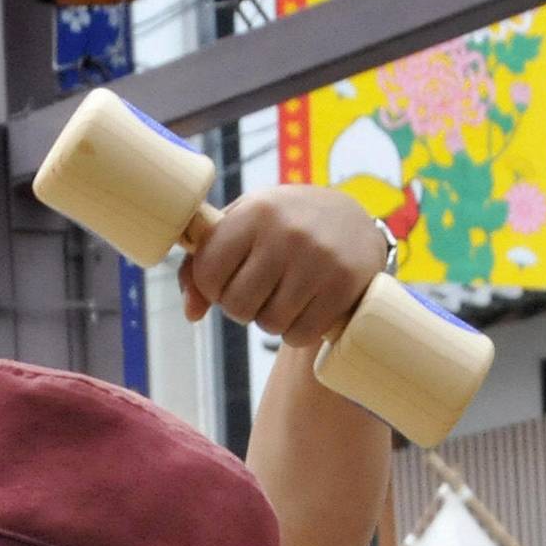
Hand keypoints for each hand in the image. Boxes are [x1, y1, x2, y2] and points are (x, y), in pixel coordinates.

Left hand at [182, 186, 392, 347]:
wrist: (353, 220)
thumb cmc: (282, 226)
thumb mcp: (242, 226)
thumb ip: (204, 263)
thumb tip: (192, 313)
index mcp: (255, 211)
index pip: (208, 272)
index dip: (212, 287)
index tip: (228, 279)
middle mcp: (286, 233)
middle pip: (237, 306)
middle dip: (242, 307)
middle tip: (259, 292)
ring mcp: (318, 260)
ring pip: (270, 324)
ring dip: (271, 321)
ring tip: (284, 297)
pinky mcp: (343, 285)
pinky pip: (301, 334)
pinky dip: (297, 332)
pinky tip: (305, 309)